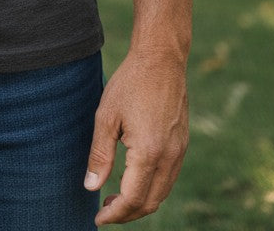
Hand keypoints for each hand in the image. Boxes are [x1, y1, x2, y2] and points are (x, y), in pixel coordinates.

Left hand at [83, 49, 188, 223]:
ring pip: (162, 193)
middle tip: (104, 212)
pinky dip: (152, 189)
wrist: (161, 58)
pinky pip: (169, 178)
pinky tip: (134, 180)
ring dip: (140, 203)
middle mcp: (169, 157)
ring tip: (115, 200)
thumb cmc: (130, 83)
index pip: (132, 199)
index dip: (114, 214)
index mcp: (149, 153)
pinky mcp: (182, 144)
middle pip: (150, 203)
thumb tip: (91, 188)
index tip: (98, 219)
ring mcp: (179, 151)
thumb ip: (100, 155)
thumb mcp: (106, 116)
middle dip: (127, 214)